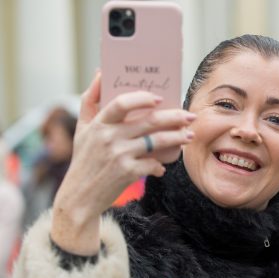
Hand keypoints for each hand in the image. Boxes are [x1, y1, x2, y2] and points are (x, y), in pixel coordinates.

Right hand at [51, 71, 195, 254]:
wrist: (80, 196)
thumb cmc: (84, 159)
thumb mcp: (82, 129)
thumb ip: (90, 100)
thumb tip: (101, 73)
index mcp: (99, 123)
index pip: (121, 103)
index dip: (142, 98)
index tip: (160, 98)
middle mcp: (109, 137)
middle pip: (149, 122)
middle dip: (174, 117)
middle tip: (190, 116)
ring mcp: (119, 155)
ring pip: (157, 142)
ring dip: (177, 138)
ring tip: (189, 136)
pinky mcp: (127, 173)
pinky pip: (153, 165)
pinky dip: (160, 166)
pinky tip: (162, 167)